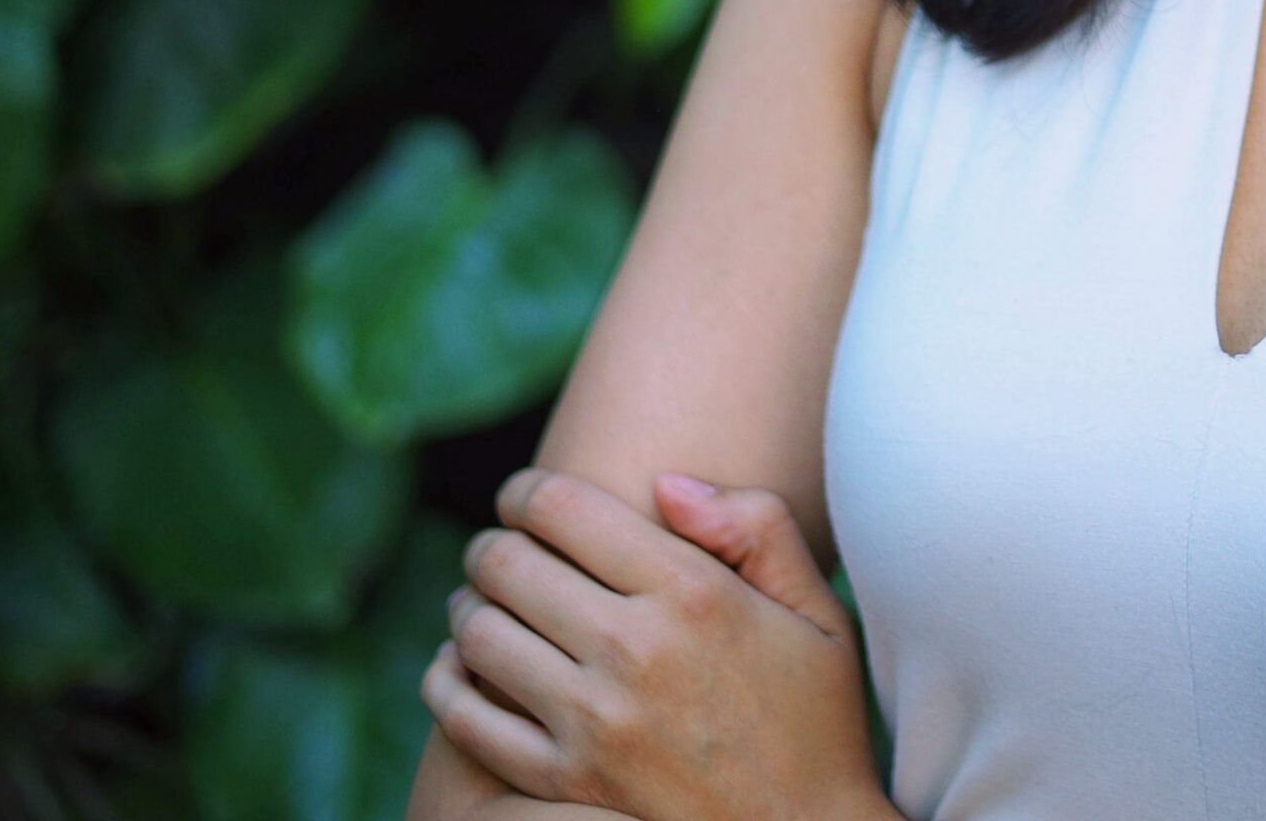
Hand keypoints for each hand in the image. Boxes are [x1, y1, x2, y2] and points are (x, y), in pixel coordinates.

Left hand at [425, 465, 889, 820]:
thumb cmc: (816, 720)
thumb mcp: (819, 611)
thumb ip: (757, 526)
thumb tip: (665, 483)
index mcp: (695, 592)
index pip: (564, 508)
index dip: (526, 491)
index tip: (524, 497)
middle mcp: (636, 649)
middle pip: (507, 564)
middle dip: (491, 544)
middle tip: (499, 549)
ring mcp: (595, 723)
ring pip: (478, 635)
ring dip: (467, 606)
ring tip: (481, 603)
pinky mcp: (567, 782)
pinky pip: (468, 720)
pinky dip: (446, 684)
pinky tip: (461, 668)